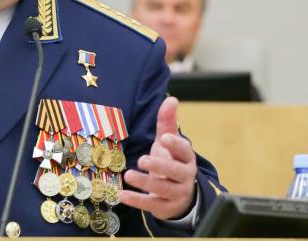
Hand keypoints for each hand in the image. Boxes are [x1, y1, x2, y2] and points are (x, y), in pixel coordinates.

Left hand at [120, 96, 196, 219]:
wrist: (180, 195)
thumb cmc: (171, 161)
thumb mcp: (169, 142)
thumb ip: (168, 122)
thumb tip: (172, 99)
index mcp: (186, 157)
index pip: (184, 150)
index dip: (175, 145)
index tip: (164, 138)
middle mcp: (184, 176)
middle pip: (175, 171)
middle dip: (159, 166)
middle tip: (142, 160)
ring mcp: (176, 193)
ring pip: (162, 189)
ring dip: (145, 183)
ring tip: (128, 175)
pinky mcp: (165, 207)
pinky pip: (151, 205)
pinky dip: (136, 200)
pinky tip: (122, 195)